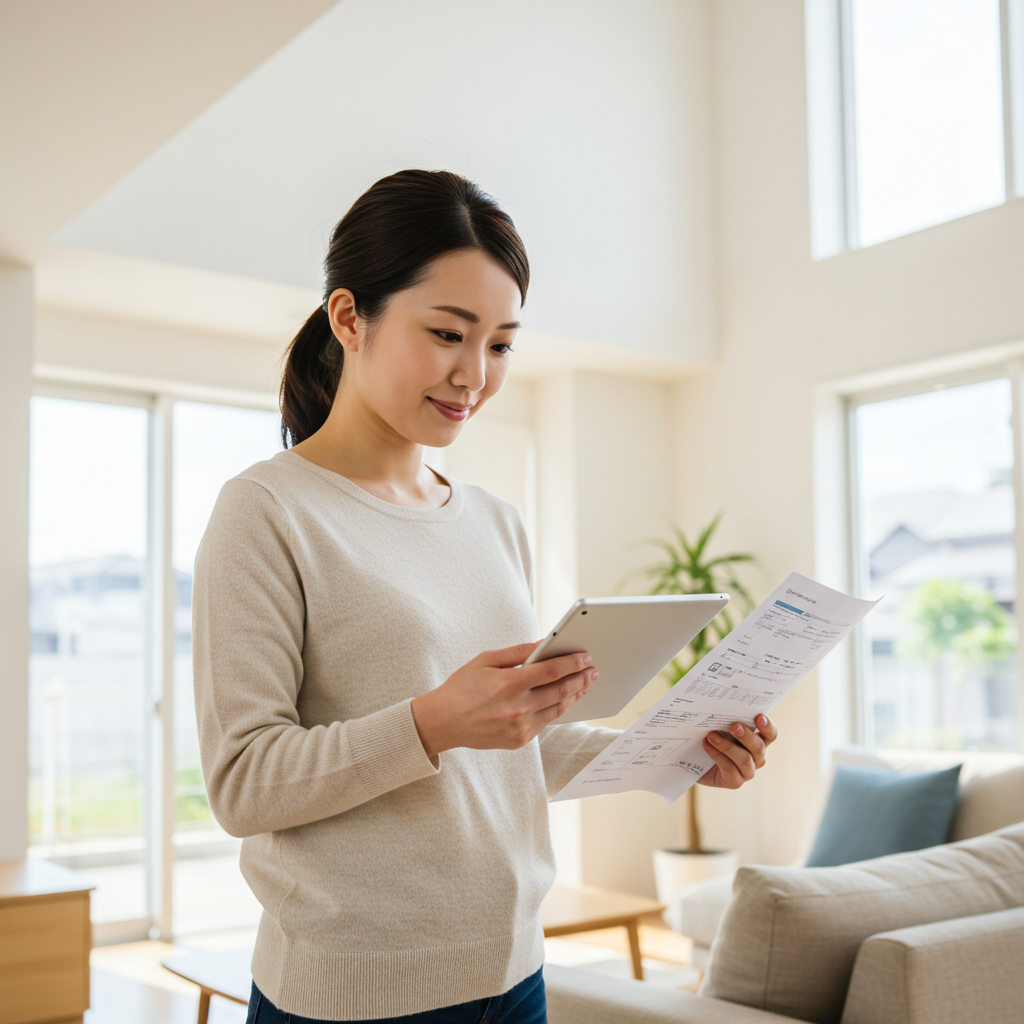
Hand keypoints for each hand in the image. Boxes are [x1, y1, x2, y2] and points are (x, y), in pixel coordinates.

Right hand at [411, 641, 597, 756]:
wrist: (443, 722)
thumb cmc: (462, 687)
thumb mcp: (485, 660)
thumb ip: (517, 652)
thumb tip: (543, 644)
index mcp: (509, 683)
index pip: (551, 670)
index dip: (572, 662)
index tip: (585, 656)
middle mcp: (517, 707)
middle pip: (560, 691)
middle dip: (580, 679)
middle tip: (593, 670)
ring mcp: (519, 727)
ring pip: (557, 709)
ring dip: (574, 695)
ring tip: (584, 684)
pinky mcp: (519, 740)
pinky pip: (545, 722)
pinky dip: (558, 709)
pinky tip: (564, 700)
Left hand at [698, 714, 777, 789]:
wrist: (694, 760)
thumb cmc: (710, 738)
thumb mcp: (719, 726)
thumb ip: (726, 719)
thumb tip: (722, 705)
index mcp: (757, 741)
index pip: (770, 734)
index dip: (768, 726)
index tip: (759, 716)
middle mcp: (756, 757)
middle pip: (759, 747)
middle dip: (747, 736)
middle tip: (734, 726)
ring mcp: (747, 771)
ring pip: (745, 759)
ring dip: (728, 746)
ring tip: (712, 735)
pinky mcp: (735, 782)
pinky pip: (730, 769)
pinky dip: (717, 755)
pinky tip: (706, 745)